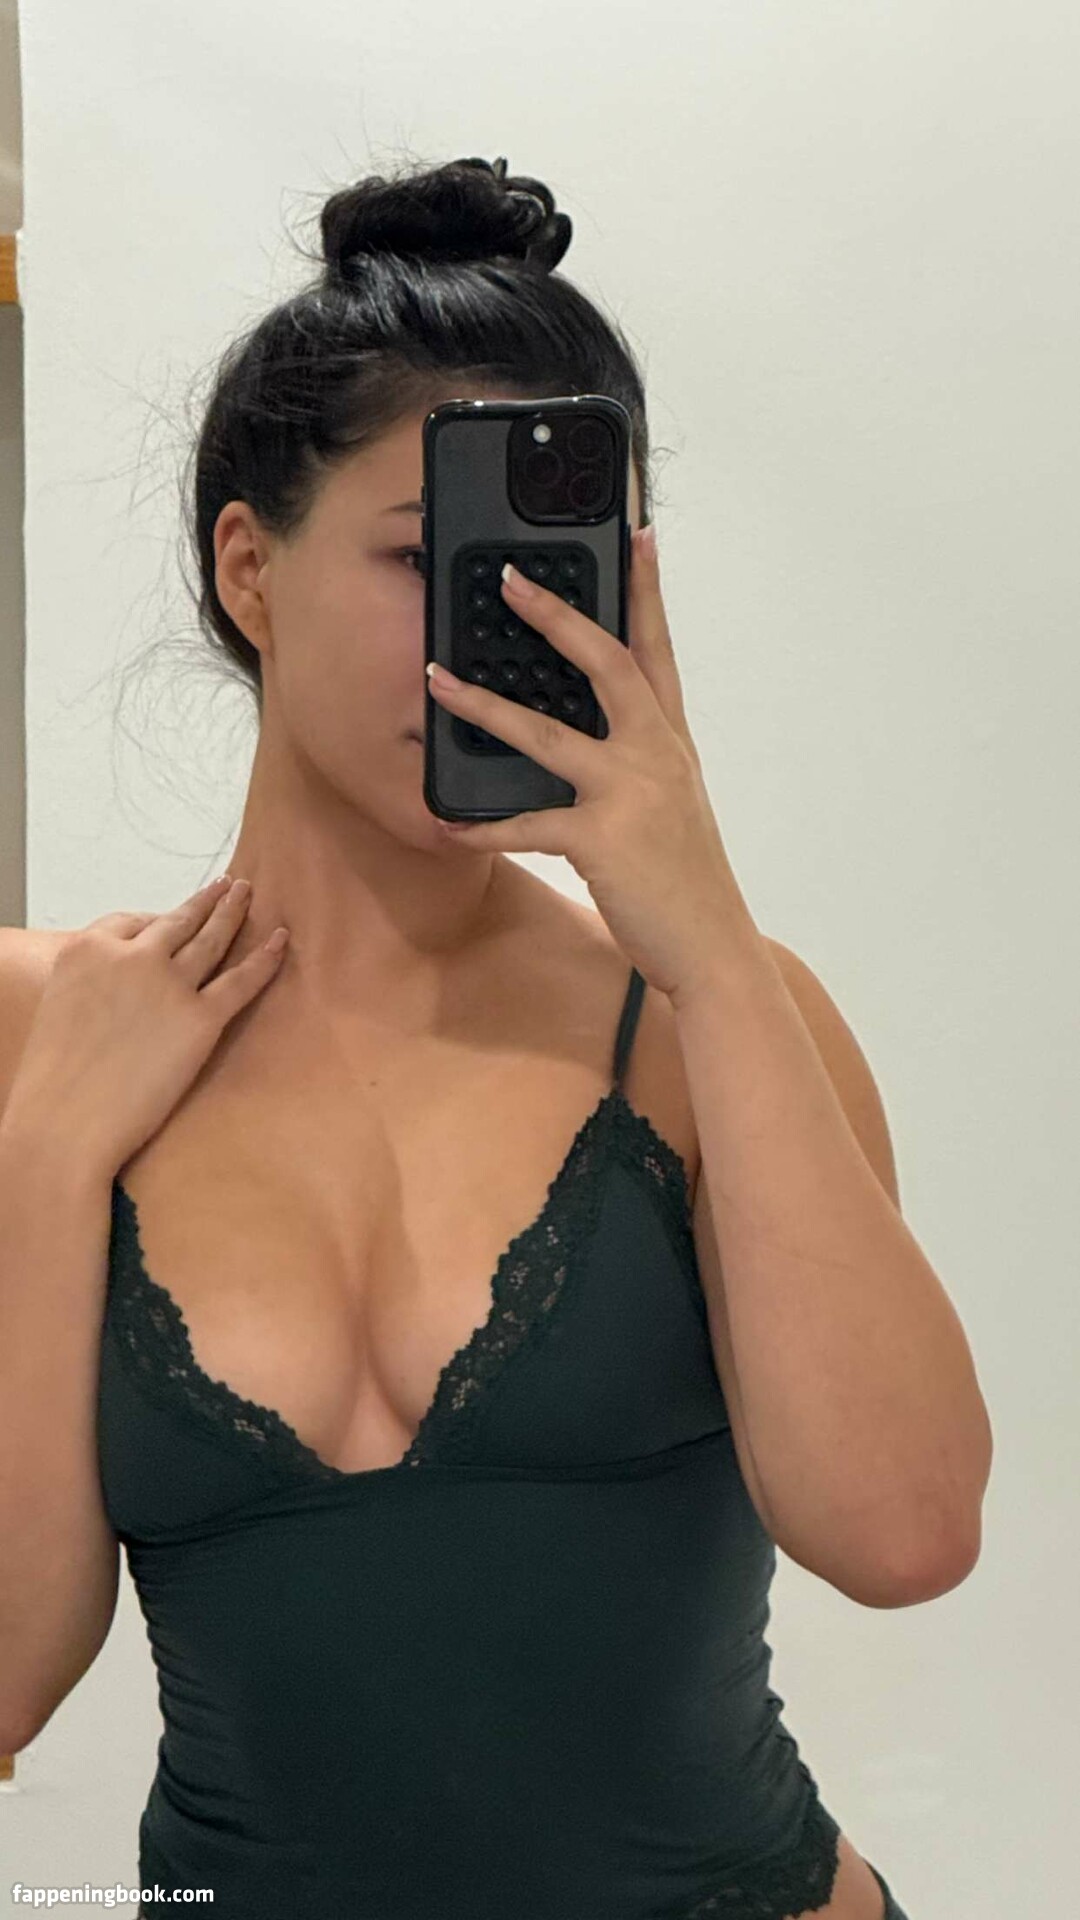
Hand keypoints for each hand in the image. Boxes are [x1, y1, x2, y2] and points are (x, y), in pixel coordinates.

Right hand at [2, 881, 290, 1179]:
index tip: (173, 916)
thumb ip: (93, 986)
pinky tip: (281, 939)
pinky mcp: (200, 1019)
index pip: (132, 922)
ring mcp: (169, 985)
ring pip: (212, 939)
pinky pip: (241, 981)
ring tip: (248, 893)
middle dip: (206, 901)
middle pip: (178, 921)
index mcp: (88, 949)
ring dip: (234, 912)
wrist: (65, 1122)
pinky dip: (265, 958)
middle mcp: (131, 957)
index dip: (158, 919)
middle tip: (228, 885)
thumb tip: (119, 989)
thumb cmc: (55, 1080)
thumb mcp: (60, 1009)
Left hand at [425, 526, 759, 1002]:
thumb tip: (585, 737)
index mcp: (669, 742)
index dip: (646, 589)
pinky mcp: (600, 839)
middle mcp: (654, 754)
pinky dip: (483, 826)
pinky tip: (448, 823)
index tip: (636, 535)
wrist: (713, 946)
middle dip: (557, 615)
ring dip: (484, 706)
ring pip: (546, 734)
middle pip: (606, 663)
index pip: (656, 648)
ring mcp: (629, 793)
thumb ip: (636, 763)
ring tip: (438, 680)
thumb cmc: (686, 879)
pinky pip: (526, 824)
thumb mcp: (671, 805)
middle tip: (513, 578)